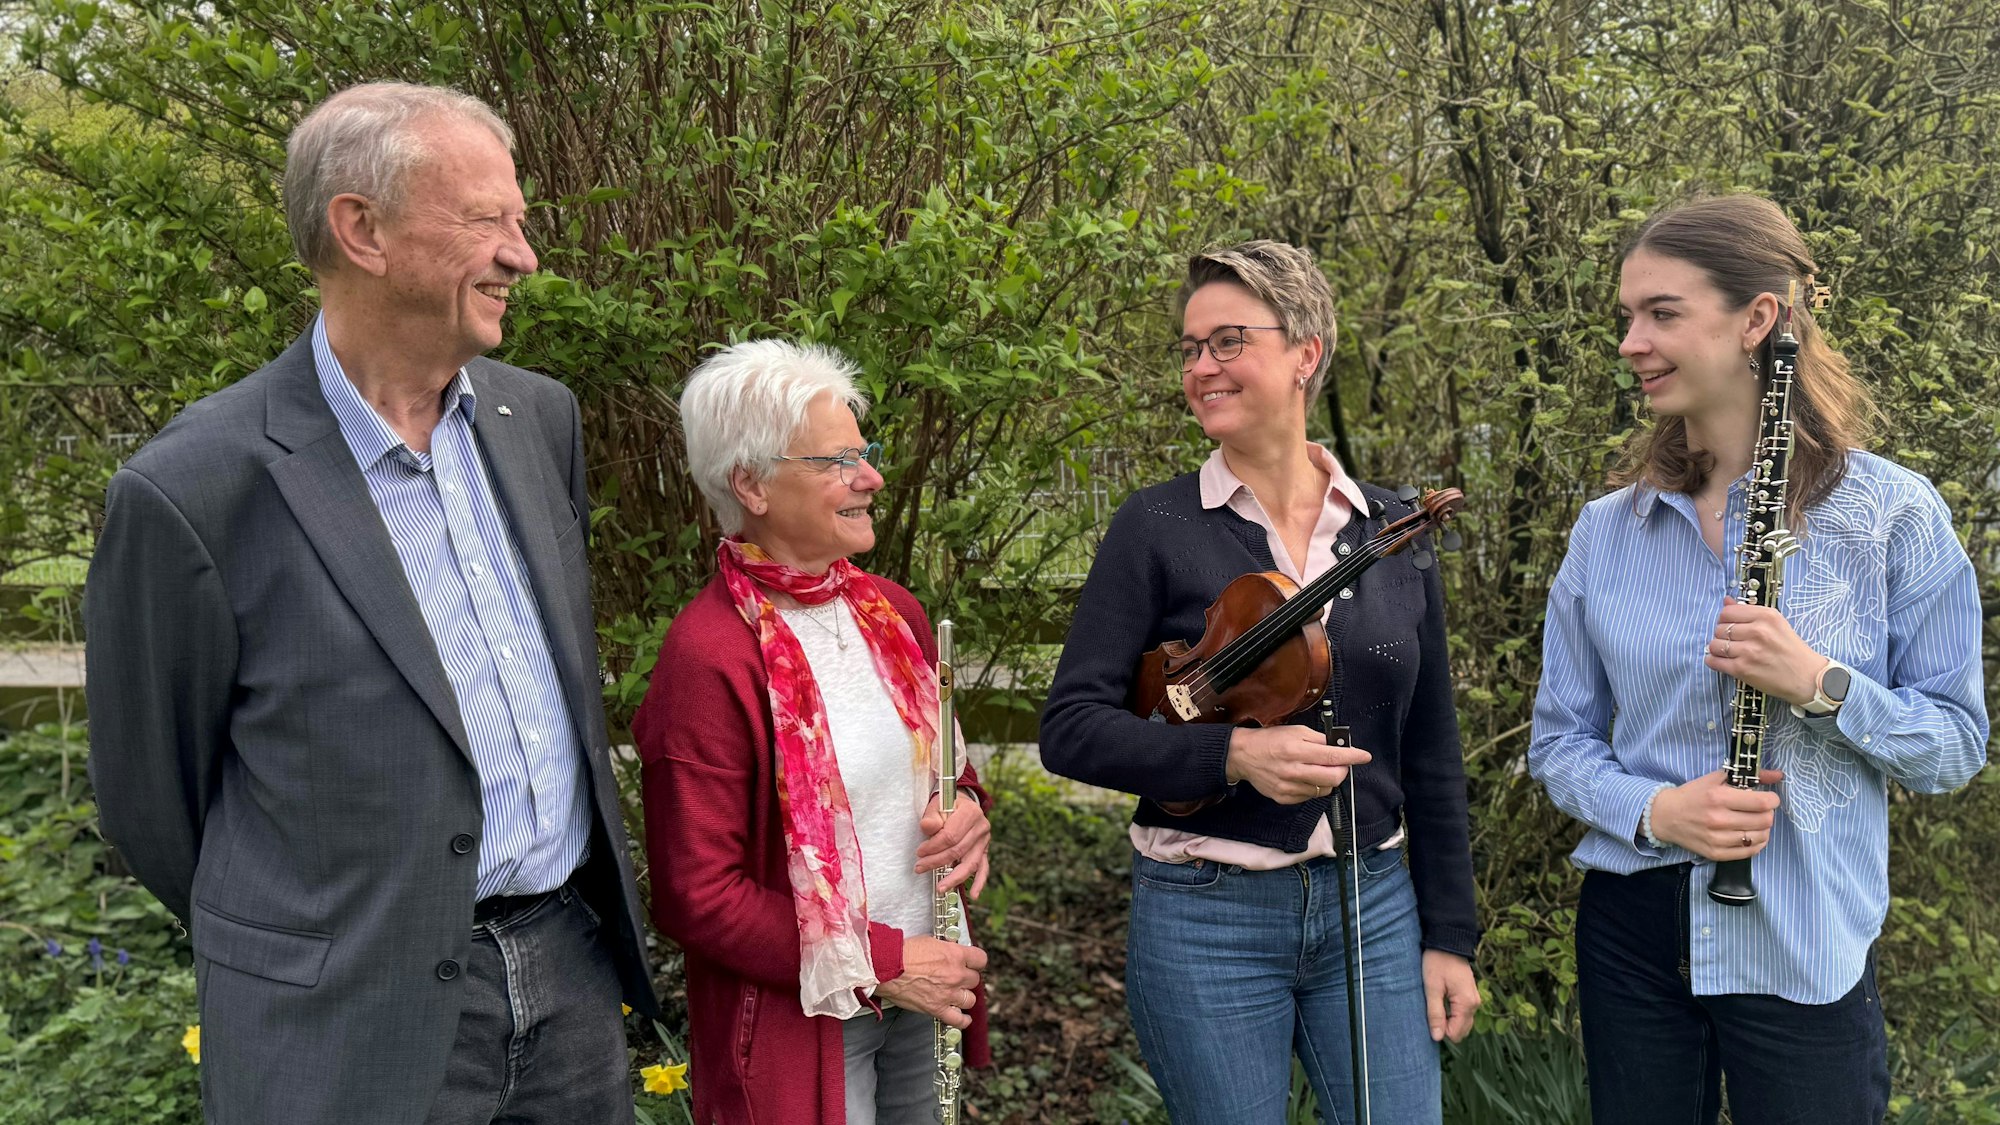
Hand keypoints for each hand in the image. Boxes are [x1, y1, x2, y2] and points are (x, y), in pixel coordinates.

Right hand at [877, 934, 985, 1028]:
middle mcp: (956, 975)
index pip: (980, 959)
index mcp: (955, 955)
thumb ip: (945, 948)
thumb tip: (950, 950)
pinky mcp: (937, 1008)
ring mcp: (948, 993)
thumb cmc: (902, 953)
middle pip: (974, 980)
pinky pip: (958, 1020)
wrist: (887, 967)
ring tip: (956, 994)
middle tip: (957, 978)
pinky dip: (962, 1020)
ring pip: (970, 999)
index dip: (975, 962)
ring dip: (963, 997)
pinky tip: (962, 1018)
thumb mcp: (930, 941)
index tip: (972, 963)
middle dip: (966, 979)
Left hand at [917, 794, 990, 899]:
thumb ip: (932, 817)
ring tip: (941, 888)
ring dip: (954, 877)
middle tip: (920, 868)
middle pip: (959, 851)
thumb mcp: (937, 805)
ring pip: (971, 863)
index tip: (919, 853)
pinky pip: (983, 868)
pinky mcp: (984, 850)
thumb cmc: (945, 806)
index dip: (933, 847)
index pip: (951, 836)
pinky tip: (974, 894)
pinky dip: (979, 882)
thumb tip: (927, 827)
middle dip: (937, 862)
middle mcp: (982, 827)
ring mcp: (985, 840)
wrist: (960, 803)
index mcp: (971, 812)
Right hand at [1224, 725, 1371, 804]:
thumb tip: (1338, 746)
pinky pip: (1309, 796)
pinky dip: (1313, 787)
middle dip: (1342, 770)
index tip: (1364, 756)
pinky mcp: (1284, 798)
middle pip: (1333, 778)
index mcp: (1296, 750)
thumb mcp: (1295, 731)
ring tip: (1317, 769)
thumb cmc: (1270, 740)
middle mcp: (1293, 771)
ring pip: (1323, 789)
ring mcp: (1289, 787)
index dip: (1352, 756)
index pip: (1333, 756)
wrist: (1243, 756)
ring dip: (1327, 779)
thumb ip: (1318, 739)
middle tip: (1339, 764)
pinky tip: (1304, 777)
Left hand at [1422, 950, 1480, 1042]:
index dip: (1440, 1030)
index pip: (1455, 1033)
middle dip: (1445, 1027)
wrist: (1448, 942)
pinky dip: (1452, 1013)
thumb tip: (1437, 1037)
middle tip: (1431, 1010)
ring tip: (1435, 1005)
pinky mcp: (1470, 994)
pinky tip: (1440, 1002)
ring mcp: (1474, 999)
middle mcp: (1474, 1004)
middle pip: (1461, 1031)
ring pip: (1462, 1022)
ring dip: (1448, 1020)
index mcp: (1466, 1004)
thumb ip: (1435, 1013)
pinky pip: (1463, 1013)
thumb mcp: (1432, 988)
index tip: (1429, 1015)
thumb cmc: (1437, 963)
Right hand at [1649, 768, 1783, 860]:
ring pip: (1760, 837)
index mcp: (1718, 797)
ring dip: (1763, 828)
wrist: (1666, 816)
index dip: (1772, 800)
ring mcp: (1717, 839)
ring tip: (1755, 822)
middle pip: (1764, 821)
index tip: (1769, 798)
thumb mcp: (1717, 778)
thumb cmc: (1693, 794)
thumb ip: (1748, 775)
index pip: (1762, 803)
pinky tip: (1750, 834)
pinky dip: (1756, 843)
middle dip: (1768, 813)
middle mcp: (1718, 819)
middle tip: (1760, 810)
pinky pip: (1749, 852)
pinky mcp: (1716, 853)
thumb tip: (1778, 775)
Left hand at [1703, 597, 1824, 705]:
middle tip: (1734, 642)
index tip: (1731, 626)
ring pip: (1714, 644)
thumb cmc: (1793, 651)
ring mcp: (1749, 651)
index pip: (1728, 612)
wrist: (1808, 678)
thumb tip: (1726, 601)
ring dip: (1718, 649)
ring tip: (1729, 653)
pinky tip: (1723, 662)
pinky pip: (1713, 661)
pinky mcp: (1742, 669)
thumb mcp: (1777, 624)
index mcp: (1767, 616)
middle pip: (1719, 628)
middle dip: (1722, 635)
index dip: (1725, 620)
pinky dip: (1714, 661)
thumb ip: (1750, 612)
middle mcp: (1758, 631)